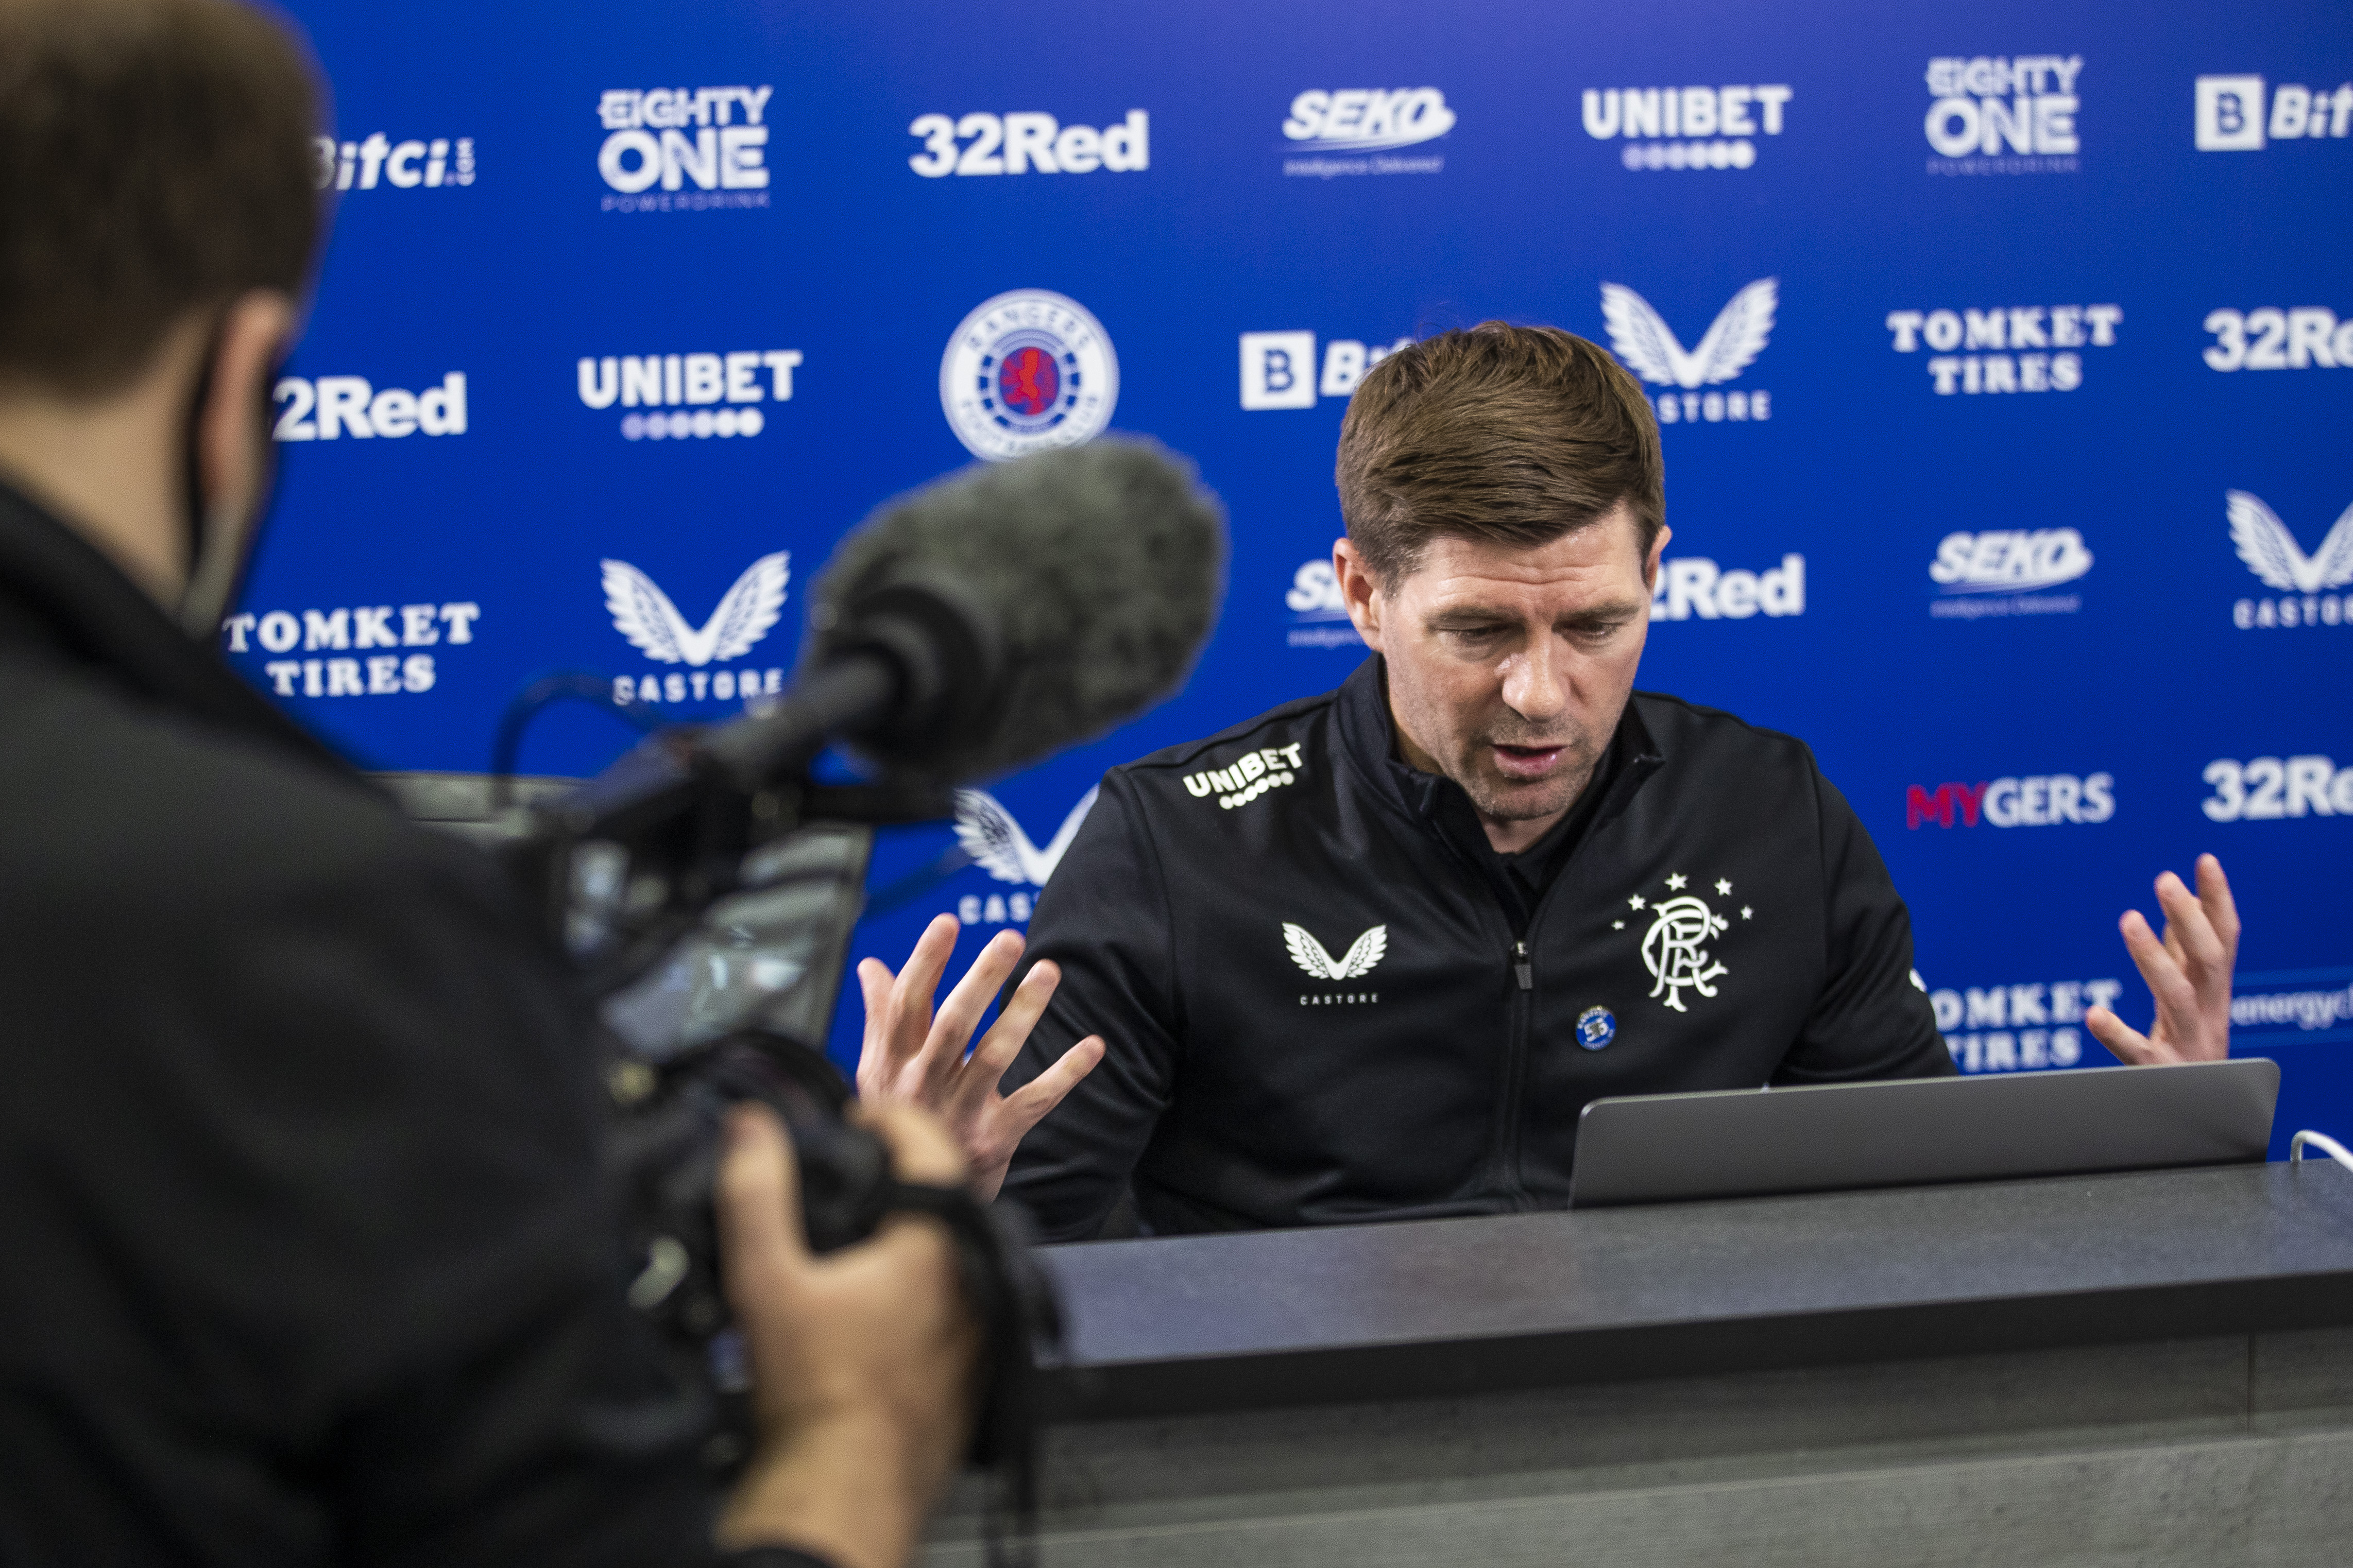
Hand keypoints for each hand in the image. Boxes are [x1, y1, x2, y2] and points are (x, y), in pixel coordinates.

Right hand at [714, 1101, 978, 1567]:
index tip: (857, 1118)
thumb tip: (751, 1127)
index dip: (891, 1119)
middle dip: (901, 1172)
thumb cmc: (814, 1391)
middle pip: (946, 1195)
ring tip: (862, 1227)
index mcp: (937, 1247)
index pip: (931, 1146)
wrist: (846, 1487)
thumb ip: (756, 1195)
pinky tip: (880, 1296)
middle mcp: (972, 1280)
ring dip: (915, 1228)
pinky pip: (958, 1298)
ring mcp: (980, 1326)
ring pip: (955, 1248)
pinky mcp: (975, 1365)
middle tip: (854, 1167)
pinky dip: (925, 1281)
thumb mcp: (767, 1280)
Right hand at [856, 914, 1104, 1199]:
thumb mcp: (878, 1074)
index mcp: (893, 1063)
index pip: (907, 1003)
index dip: (926, 961)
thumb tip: (872, 967)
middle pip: (952, 1023)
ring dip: (1023, 1011)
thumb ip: (880, 1018)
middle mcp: (923, 1085)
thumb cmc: (899, 1124)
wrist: (911, 1202)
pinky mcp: (993, 1138)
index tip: (947, 923)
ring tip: (1048, 971)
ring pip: (994, 1055)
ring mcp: (959, 1113)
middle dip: (981, 978)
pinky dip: (1066, 1073)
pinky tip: (1093, 1046)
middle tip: (1009, 939)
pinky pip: (1035, 1100)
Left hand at [2085, 854, 2239, 1065]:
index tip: (2205, 860)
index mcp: (2213, 994)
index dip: (2217, 900)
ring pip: (2179, 999)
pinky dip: (2118, 1033)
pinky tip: (2094, 1013)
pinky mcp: (2161, 1075)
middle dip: (2191, 919)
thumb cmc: (2190, 1050)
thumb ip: (2183, 955)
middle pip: (2209, 962)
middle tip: (2165, 879)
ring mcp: (2188, 1045)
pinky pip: (2141, 1054)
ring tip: (2129, 919)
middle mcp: (2208, 1016)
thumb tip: (2179, 905)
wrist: (2201, 1120)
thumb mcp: (2191, 997)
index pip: (2223, 940)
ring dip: (2155, 958)